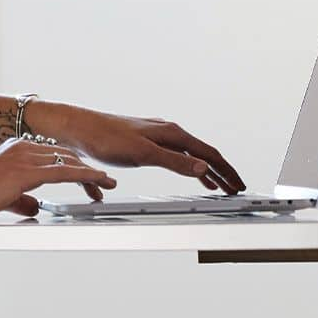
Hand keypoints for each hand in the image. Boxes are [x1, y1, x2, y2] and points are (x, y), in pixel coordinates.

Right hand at [0, 134, 118, 220]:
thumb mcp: (2, 198)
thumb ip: (20, 200)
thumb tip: (34, 207)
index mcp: (15, 149)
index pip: (53, 153)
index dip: (73, 165)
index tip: (86, 175)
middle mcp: (22, 147)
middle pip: (65, 154)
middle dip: (86, 169)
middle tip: (102, 184)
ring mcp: (26, 157)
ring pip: (69, 161)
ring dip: (92, 173)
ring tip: (107, 183)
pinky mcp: (28, 171)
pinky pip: (65, 171)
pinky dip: (86, 175)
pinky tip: (98, 180)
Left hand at [35, 102, 244, 194]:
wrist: (78, 128)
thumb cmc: (106, 138)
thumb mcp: (143, 153)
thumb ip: (173, 161)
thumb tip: (203, 168)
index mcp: (172, 134)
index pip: (209, 153)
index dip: (226, 171)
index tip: (239, 185)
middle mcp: (167, 133)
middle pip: (202, 154)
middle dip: (221, 172)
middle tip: (235, 188)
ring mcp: (156, 138)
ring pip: (189, 155)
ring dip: (206, 171)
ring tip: (217, 186)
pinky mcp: (144, 144)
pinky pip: (175, 157)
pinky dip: (187, 168)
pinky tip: (188, 175)